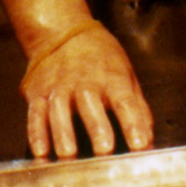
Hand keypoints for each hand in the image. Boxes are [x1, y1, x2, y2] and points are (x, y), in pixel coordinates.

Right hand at [20, 20, 153, 158]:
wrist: (62, 31)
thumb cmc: (100, 58)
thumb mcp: (126, 73)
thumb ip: (137, 108)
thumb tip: (149, 140)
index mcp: (111, 78)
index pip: (125, 101)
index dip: (133, 123)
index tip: (140, 144)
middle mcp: (84, 81)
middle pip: (90, 104)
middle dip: (97, 128)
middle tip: (104, 151)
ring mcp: (59, 87)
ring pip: (59, 109)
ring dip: (63, 132)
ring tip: (69, 155)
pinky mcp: (38, 94)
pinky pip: (36, 114)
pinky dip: (37, 134)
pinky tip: (41, 152)